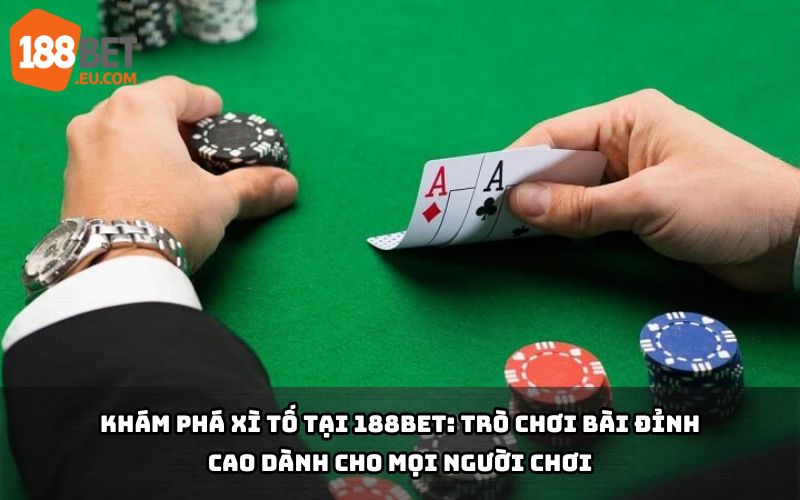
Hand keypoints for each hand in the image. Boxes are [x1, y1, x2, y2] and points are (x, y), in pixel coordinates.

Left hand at [62, 76, 297, 270]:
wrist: (113, 270)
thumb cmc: (169, 218)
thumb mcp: (219, 200)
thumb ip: (253, 185)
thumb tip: (288, 185)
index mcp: (139, 108)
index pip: (178, 90)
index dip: (204, 103)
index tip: (219, 117)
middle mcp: (100, 119)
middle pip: (145, 109)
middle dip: (174, 126)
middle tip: (200, 150)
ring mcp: (78, 151)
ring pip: (120, 134)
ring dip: (148, 146)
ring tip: (174, 175)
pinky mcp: (68, 183)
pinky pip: (104, 161)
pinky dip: (126, 168)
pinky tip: (146, 195)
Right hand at [508, 89, 799, 291]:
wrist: (793, 241)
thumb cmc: (729, 204)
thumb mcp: (648, 203)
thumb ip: (581, 207)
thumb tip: (520, 204)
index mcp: (630, 119)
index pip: (556, 136)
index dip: (516, 164)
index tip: (482, 193)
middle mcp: (628, 143)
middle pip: (561, 164)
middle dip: (527, 189)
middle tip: (487, 218)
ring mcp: (634, 176)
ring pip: (574, 190)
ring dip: (546, 210)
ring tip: (505, 231)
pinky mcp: (642, 208)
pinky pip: (592, 212)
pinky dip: (569, 225)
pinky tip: (545, 238)